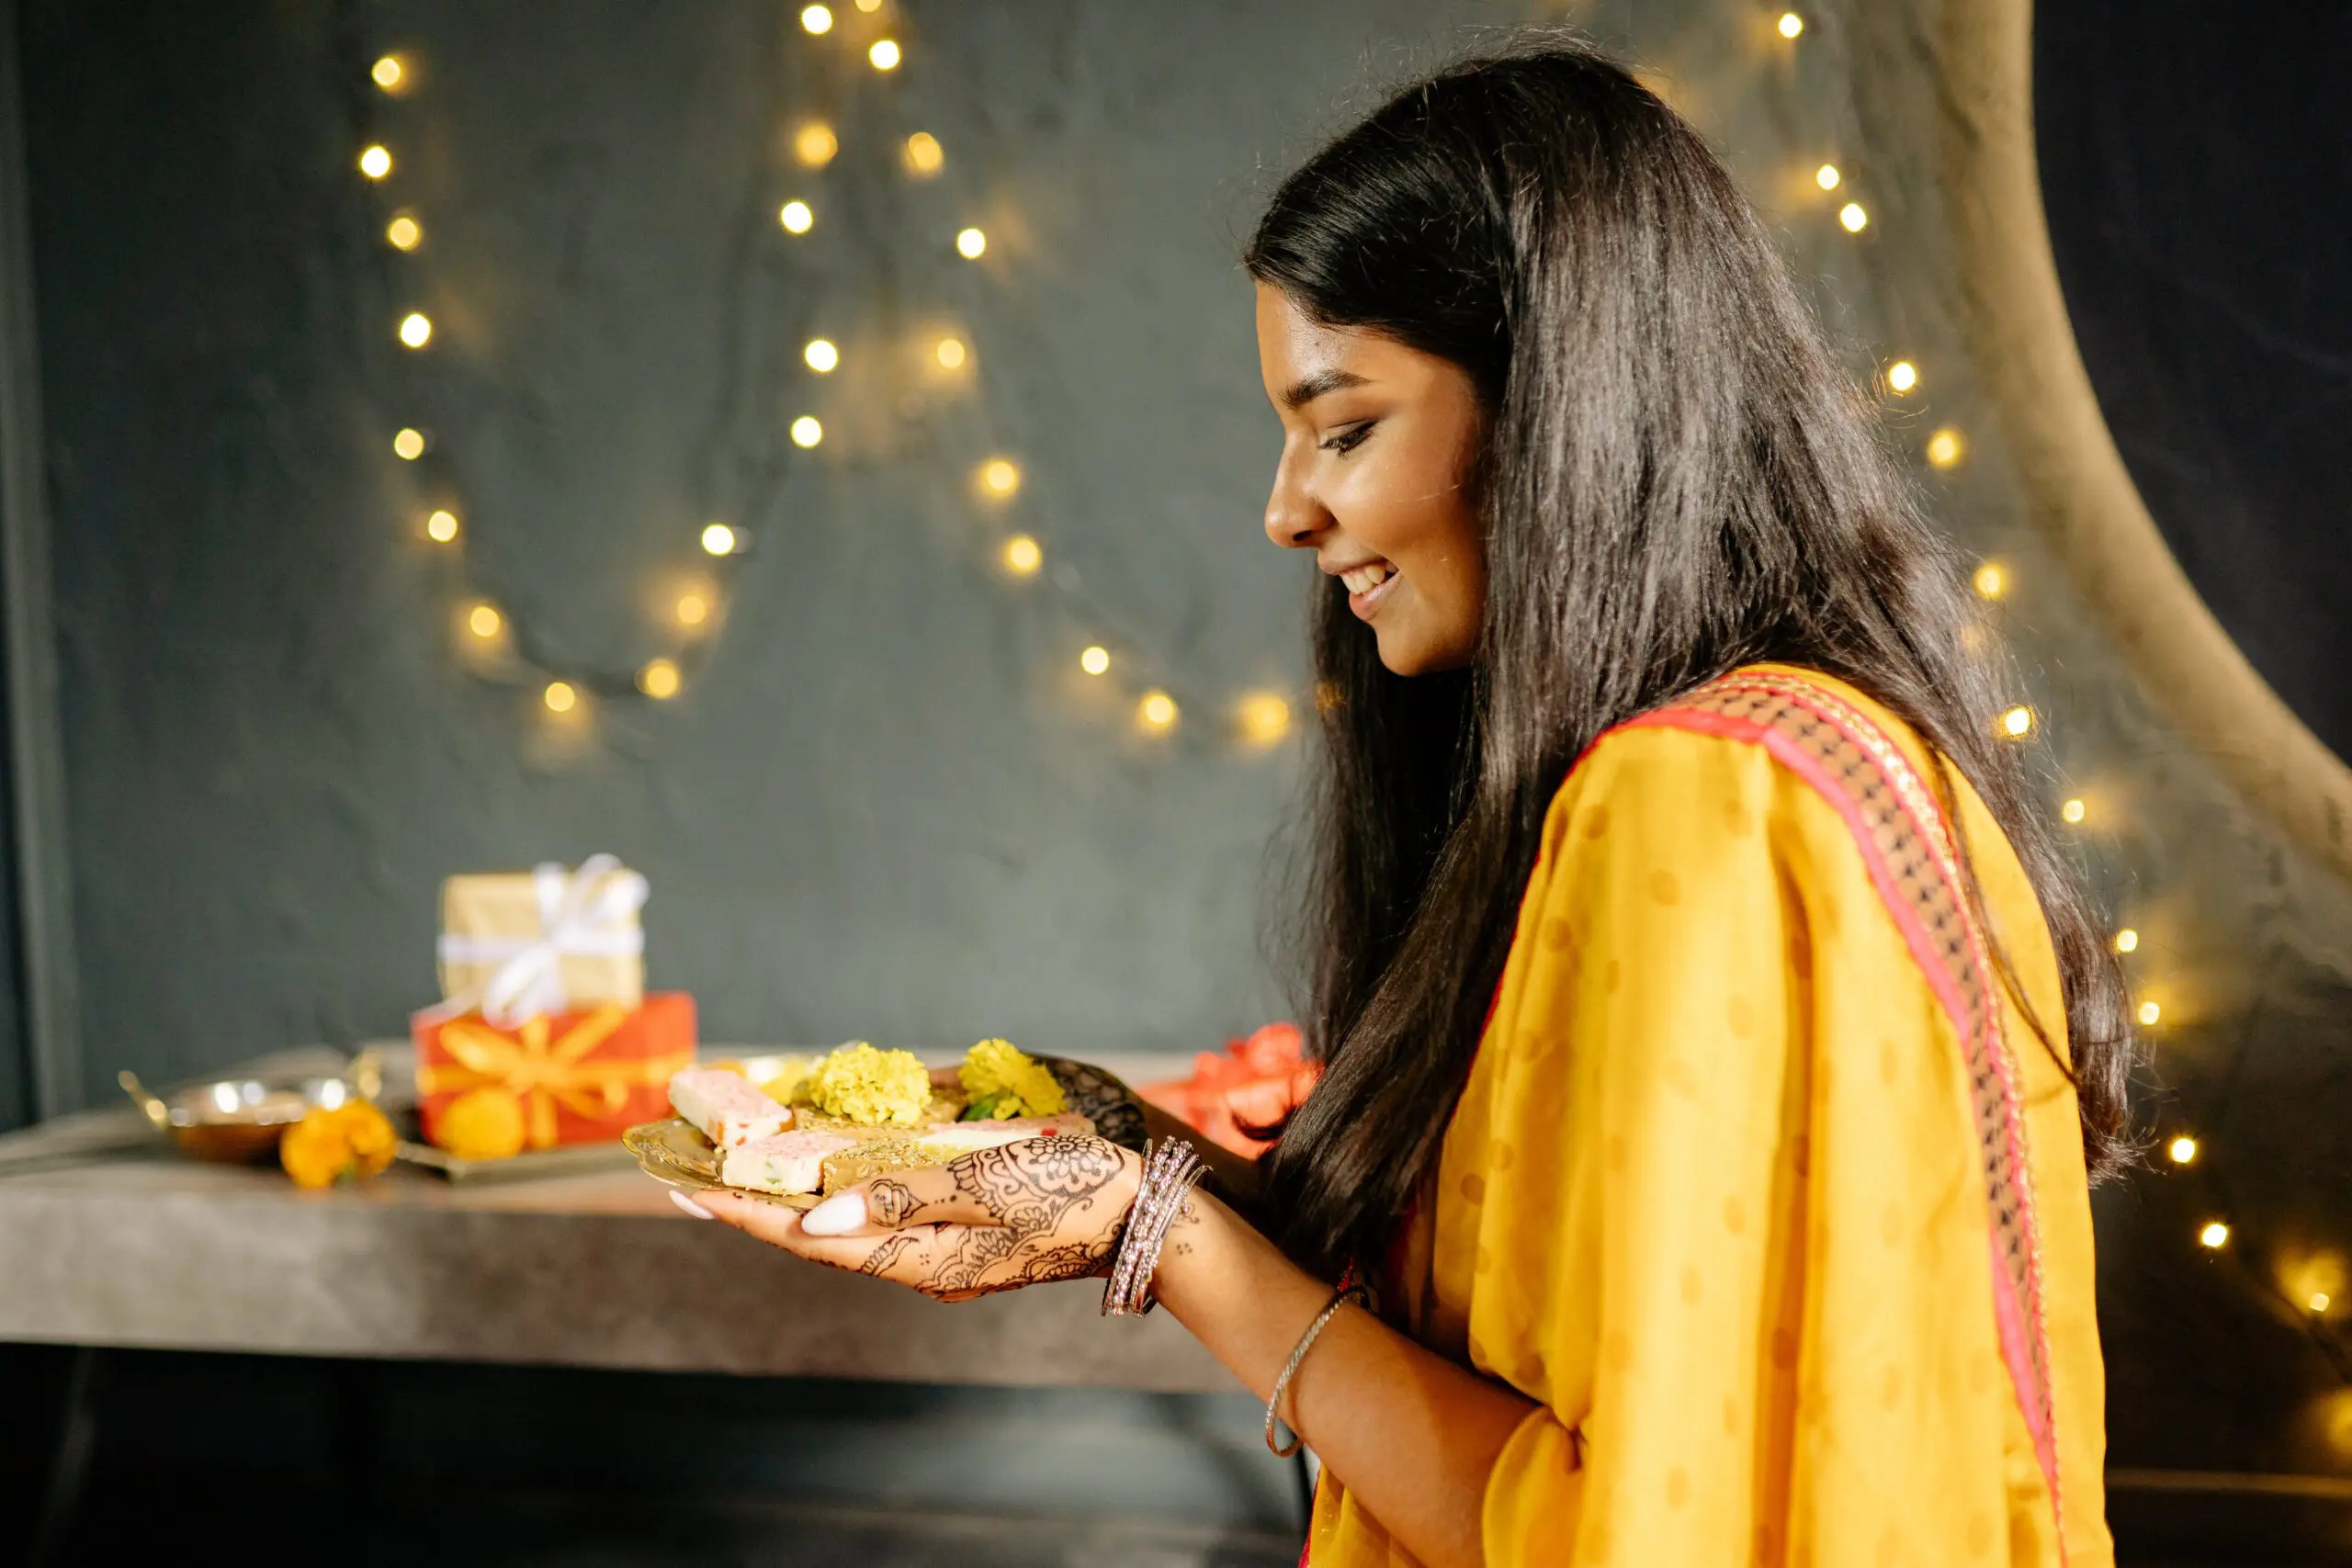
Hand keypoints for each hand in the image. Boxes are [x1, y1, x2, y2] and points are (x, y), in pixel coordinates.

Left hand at [689, 1136, 1140, 1301]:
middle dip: (752, 1206)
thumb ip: (900, 1197)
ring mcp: (939, 1256)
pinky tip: (828, 1181)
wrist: (1143, 1217)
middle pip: (815, 1237)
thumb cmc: (1069, 1188)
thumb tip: (816, 1214)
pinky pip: (880, 1224)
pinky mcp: (959, 1241)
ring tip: (743, 1174)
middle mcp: (917, 1264)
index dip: (742, 1211)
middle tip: (693, 1173)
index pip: (806, 1235)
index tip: (684, 1187)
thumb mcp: (985, 1182)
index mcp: (917, 1255)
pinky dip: (840, 1201)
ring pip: (845, 1231)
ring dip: (792, 1204)